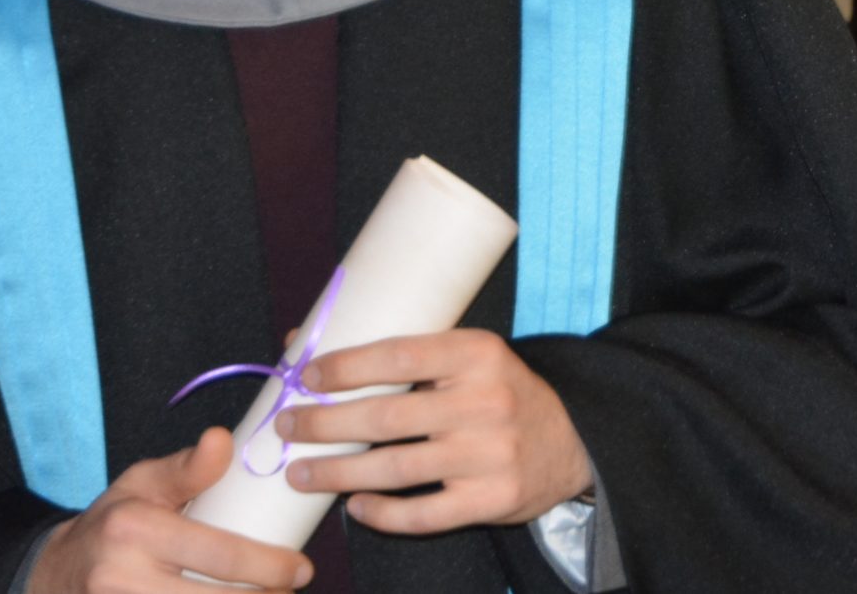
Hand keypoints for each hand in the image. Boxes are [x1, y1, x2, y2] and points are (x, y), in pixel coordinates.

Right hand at [29, 427, 312, 593]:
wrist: (56, 574)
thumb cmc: (114, 522)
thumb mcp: (142, 483)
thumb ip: (187, 467)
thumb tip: (223, 439)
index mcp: (135, 529)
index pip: (219, 553)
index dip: (269, 566)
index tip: (301, 569)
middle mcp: (122, 578)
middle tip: (290, 590)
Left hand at [281, 330, 593, 533]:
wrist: (570, 442)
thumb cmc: (499, 393)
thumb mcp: (466, 358)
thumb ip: (401, 354)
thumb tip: (304, 341)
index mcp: (478, 353)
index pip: (400, 356)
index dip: (347, 366)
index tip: (306, 377)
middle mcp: (486, 401)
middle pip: (387, 416)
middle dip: (325, 424)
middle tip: (286, 426)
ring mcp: (489, 455)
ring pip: (396, 469)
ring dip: (337, 472)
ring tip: (300, 473)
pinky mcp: (492, 500)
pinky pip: (423, 515)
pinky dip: (382, 514)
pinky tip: (355, 505)